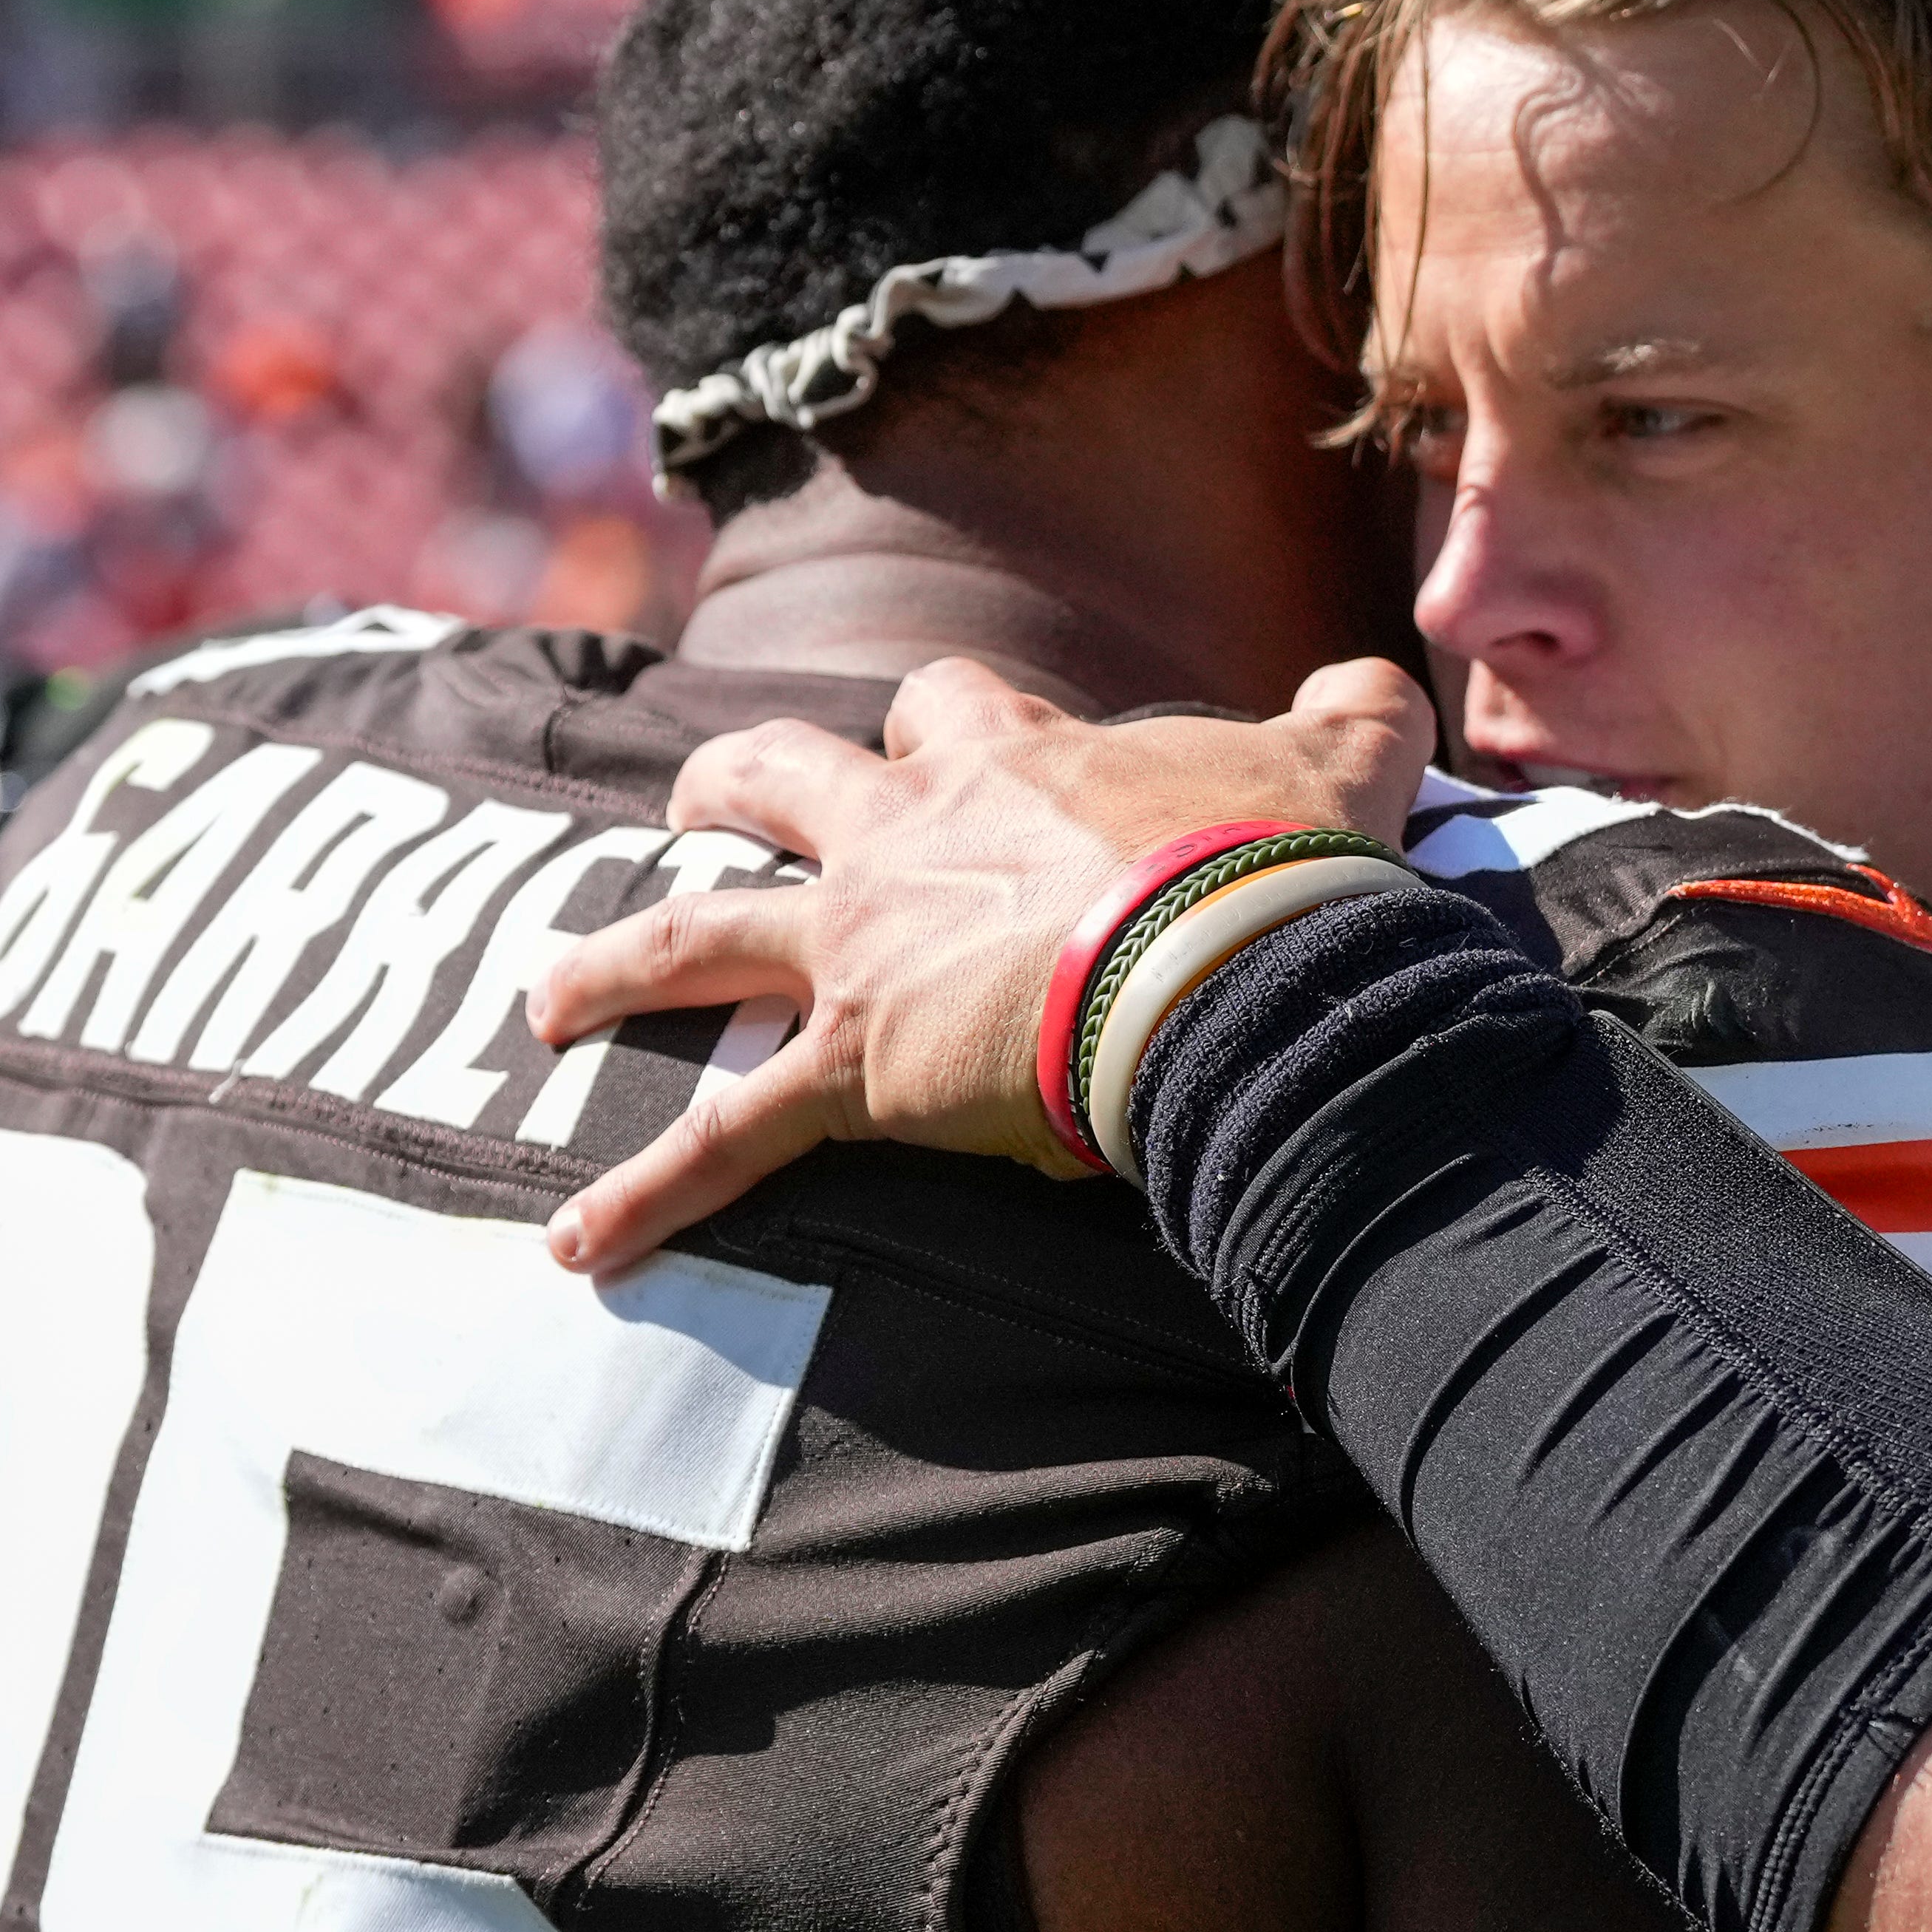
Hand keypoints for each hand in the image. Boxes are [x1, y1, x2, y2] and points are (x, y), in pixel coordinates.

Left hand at [533, 653, 1432, 1267]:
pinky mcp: (857, 1066)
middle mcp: (912, 836)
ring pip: (697, 936)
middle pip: (780, 777)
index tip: (948, 739)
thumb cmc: (1280, 868)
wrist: (1231, 961)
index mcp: (1016, 763)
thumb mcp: (1343, 760)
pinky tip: (576, 1246)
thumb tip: (1381, 686)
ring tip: (549, 1003)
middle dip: (725, 786)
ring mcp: (867, 947)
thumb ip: (1352, 711)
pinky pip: (726, 1139)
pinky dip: (646, 1196)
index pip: (951, 707)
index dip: (943, 722)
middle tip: (689, 806)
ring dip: (612, 971)